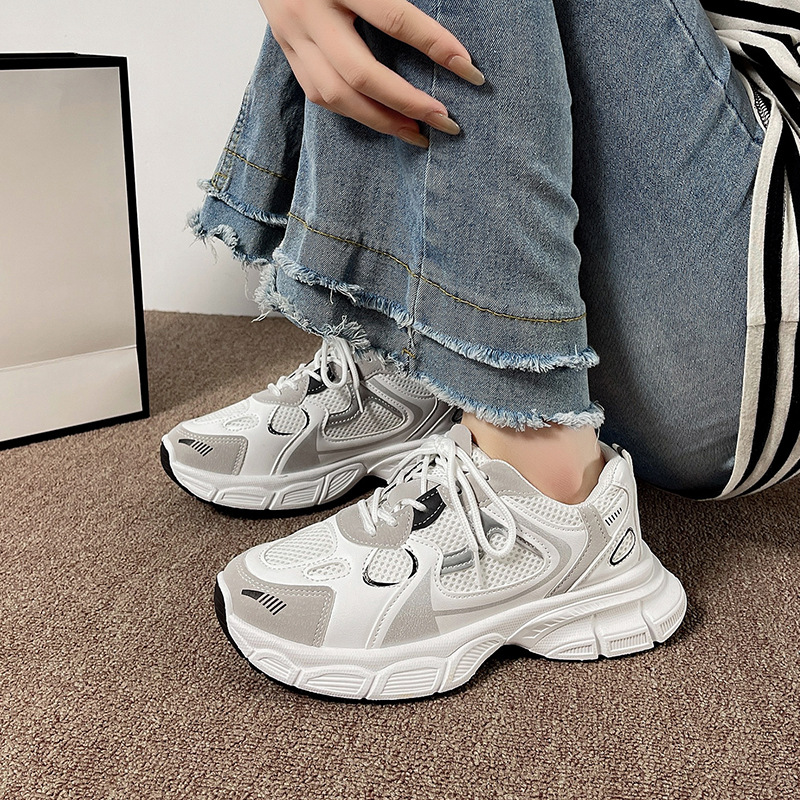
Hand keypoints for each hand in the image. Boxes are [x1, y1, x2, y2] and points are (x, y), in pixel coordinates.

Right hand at [257, 0, 484, 146]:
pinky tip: (380, 119)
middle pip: (362, 75)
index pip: (396, 20)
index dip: (436, 46)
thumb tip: (441, 33)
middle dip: (408, 103)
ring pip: (336, 95)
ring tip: (416, 133)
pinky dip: (352, 111)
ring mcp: (292, 33)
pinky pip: (318, 93)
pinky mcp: (286, 47)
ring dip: (380, 120)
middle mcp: (311, 11)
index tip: (470, 70)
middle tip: (445, 121)